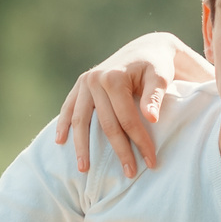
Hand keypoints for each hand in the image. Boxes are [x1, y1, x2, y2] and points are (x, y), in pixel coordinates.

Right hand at [55, 30, 205, 176]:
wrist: (144, 48)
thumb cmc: (156, 65)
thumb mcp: (160, 76)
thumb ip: (155, 96)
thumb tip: (151, 119)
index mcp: (114, 78)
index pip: (127, 118)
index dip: (139, 142)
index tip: (151, 161)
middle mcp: (95, 80)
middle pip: (106, 124)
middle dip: (119, 150)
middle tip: (129, 173)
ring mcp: (84, 83)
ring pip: (81, 120)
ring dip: (81, 146)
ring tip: (84, 169)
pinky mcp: (79, 85)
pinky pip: (68, 108)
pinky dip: (63, 125)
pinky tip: (60, 142)